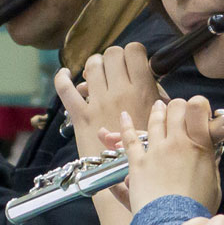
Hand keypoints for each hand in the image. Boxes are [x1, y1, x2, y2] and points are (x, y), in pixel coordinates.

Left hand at [56, 43, 162, 157]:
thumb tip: (151, 74)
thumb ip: (157, 94)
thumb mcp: (161, 118)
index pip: (134, 51)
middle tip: (116, 70)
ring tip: (98, 74)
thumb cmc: (147, 148)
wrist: (125, 174)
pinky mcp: (81, 115)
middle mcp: (119, 92)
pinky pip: (65, 89)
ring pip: (91, 66)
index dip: (133, 53)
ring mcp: (98, 103)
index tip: (133, 62)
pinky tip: (66, 74)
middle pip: (111, 54)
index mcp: (142, 91)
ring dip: (94, 65)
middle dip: (113, 58)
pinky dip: (62, 77)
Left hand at [123, 96, 221, 211]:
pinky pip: (130, 139)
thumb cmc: (196, 207)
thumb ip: (211, 164)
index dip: (198, 105)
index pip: (197, 108)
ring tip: (158, 106)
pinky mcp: (138, 162)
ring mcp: (156, 151)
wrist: (173, 222)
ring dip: (157, 112)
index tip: (199, 109)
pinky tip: (124, 116)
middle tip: (178, 110)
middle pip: (175, 110)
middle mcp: (177, 142)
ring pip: (155, 120)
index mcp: (200, 146)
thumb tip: (211, 155)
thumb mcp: (214, 182)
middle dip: (177, 107)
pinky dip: (125, 126)